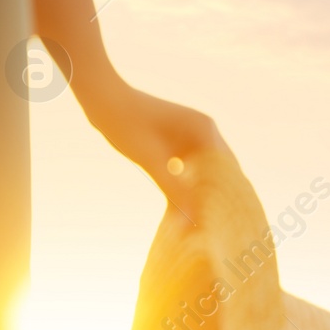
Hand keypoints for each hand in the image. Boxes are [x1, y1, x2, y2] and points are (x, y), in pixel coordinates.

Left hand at [93, 87, 228, 213]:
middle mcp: (203, 131)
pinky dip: (186, 184)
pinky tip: (182, 206)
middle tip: (215, 227)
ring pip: (203, 170)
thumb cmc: (126, 126)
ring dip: (200, 192)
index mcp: (204, 130)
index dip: (227, 196)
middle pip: (218, 170)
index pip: (227, 169)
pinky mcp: (176, 141)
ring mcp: (190, 135)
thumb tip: (194, 219)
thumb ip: (175, 190)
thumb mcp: (152, 162)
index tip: (226, 222)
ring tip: (201, 221)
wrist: (103, 102)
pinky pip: (189, 167)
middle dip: (215, 196)